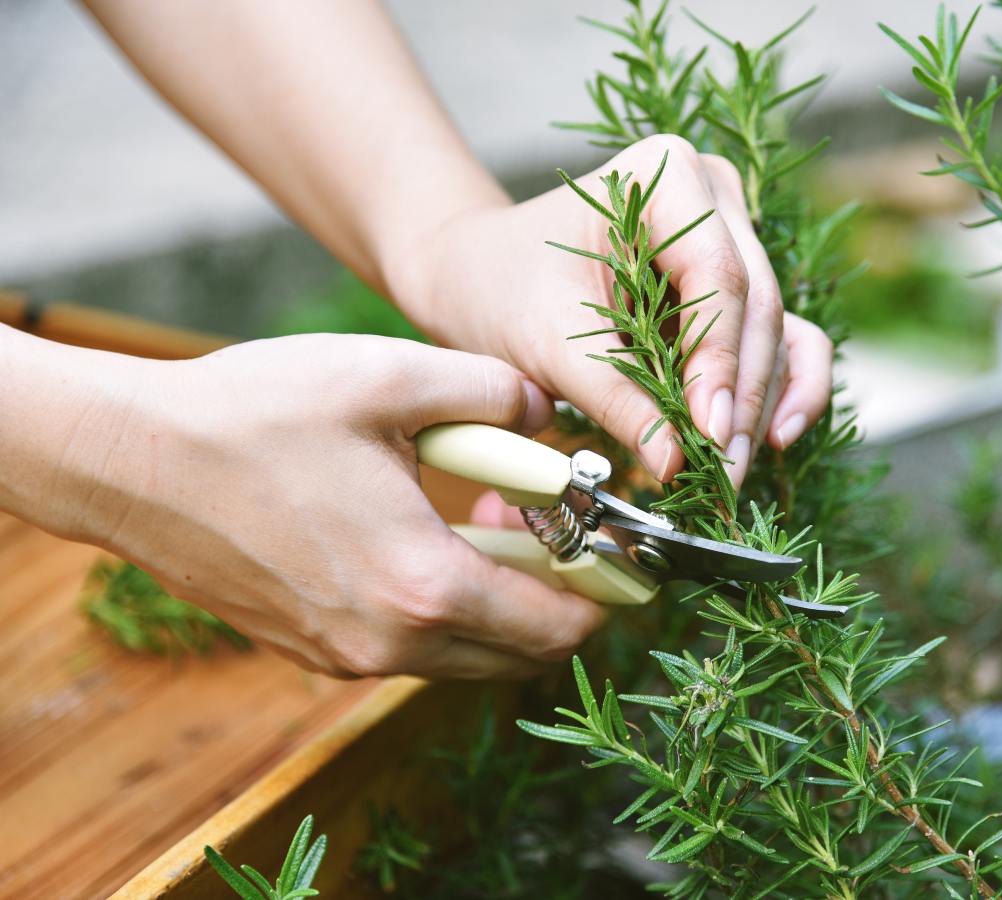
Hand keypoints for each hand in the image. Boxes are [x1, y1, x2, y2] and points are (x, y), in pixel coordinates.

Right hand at [53, 334, 604, 678]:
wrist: (133, 464)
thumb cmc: (255, 413)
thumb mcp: (391, 378)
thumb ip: (494, 393)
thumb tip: (547, 412)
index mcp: (423, 584)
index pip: (557, 625)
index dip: (606, 593)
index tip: (622, 554)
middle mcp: (391, 644)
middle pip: (520, 652)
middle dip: (556, 595)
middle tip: (554, 523)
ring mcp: (348, 657)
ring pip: (468, 653)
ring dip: (500, 599)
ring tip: (489, 516)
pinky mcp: (314, 651)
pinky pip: (413, 646)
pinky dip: (445, 606)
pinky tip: (427, 535)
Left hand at [392, 134, 832, 488]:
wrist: (477, 274)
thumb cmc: (502, 289)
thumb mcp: (549, 344)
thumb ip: (615, 399)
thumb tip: (675, 463)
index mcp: (665, 176)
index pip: (716, 276)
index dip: (720, 361)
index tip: (709, 434)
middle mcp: (714, 197)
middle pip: (755, 306)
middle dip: (740, 398)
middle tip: (723, 474)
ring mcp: (732, 239)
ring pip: (773, 330)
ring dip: (758, 406)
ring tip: (731, 473)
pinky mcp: (734, 288)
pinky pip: (780, 338)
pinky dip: (781, 389)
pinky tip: (773, 440)